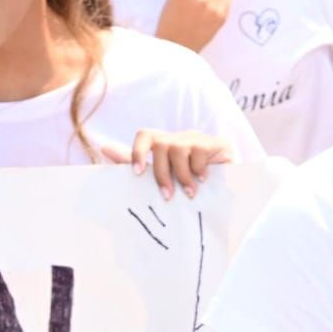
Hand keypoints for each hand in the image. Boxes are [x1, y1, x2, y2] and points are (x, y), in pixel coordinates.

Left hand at [101, 130, 234, 200]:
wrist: (228, 186)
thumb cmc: (190, 183)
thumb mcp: (163, 177)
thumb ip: (134, 163)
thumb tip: (104, 148)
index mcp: (164, 145)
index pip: (145, 135)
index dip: (138, 151)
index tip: (137, 173)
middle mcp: (179, 138)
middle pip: (161, 145)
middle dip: (161, 174)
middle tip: (167, 196)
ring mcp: (197, 139)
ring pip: (178, 148)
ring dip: (181, 175)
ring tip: (189, 193)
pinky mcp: (215, 143)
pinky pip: (199, 151)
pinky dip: (199, 169)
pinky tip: (204, 180)